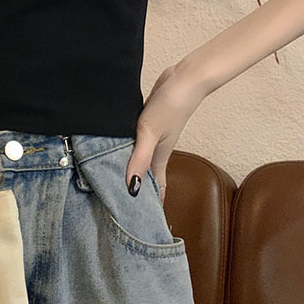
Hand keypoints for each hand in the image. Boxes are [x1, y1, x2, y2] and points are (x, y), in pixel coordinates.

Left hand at [125, 64, 206, 204]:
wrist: (184, 80)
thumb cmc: (170, 107)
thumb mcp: (149, 134)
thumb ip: (140, 159)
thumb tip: (132, 188)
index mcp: (159, 158)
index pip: (157, 188)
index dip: (153, 205)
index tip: (146, 223)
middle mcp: (156, 150)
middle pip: (148, 176)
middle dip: (140, 191)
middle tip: (124, 206)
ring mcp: (154, 136)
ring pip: (142, 160)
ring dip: (134, 170)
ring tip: (119, 181)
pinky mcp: (148, 123)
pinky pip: (138, 144)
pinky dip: (130, 151)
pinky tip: (119, 149)